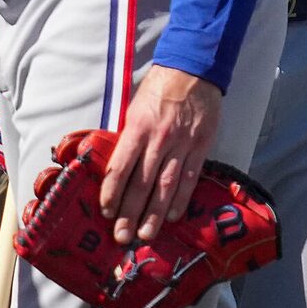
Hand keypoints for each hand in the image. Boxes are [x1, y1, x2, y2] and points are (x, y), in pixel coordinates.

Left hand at [97, 67, 221, 244]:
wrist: (193, 70)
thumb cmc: (157, 90)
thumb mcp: (134, 110)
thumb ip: (127, 138)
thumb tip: (116, 167)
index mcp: (137, 129)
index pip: (120, 167)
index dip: (111, 192)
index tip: (105, 212)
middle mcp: (158, 140)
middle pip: (141, 183)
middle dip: (130, 212)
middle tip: (122, 236)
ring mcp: (182, 145)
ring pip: (166, 186)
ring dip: (155, 213)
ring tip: (146, 234)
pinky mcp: (201, 146)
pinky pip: (189, 177)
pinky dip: (181, 199)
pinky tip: (173, 216)